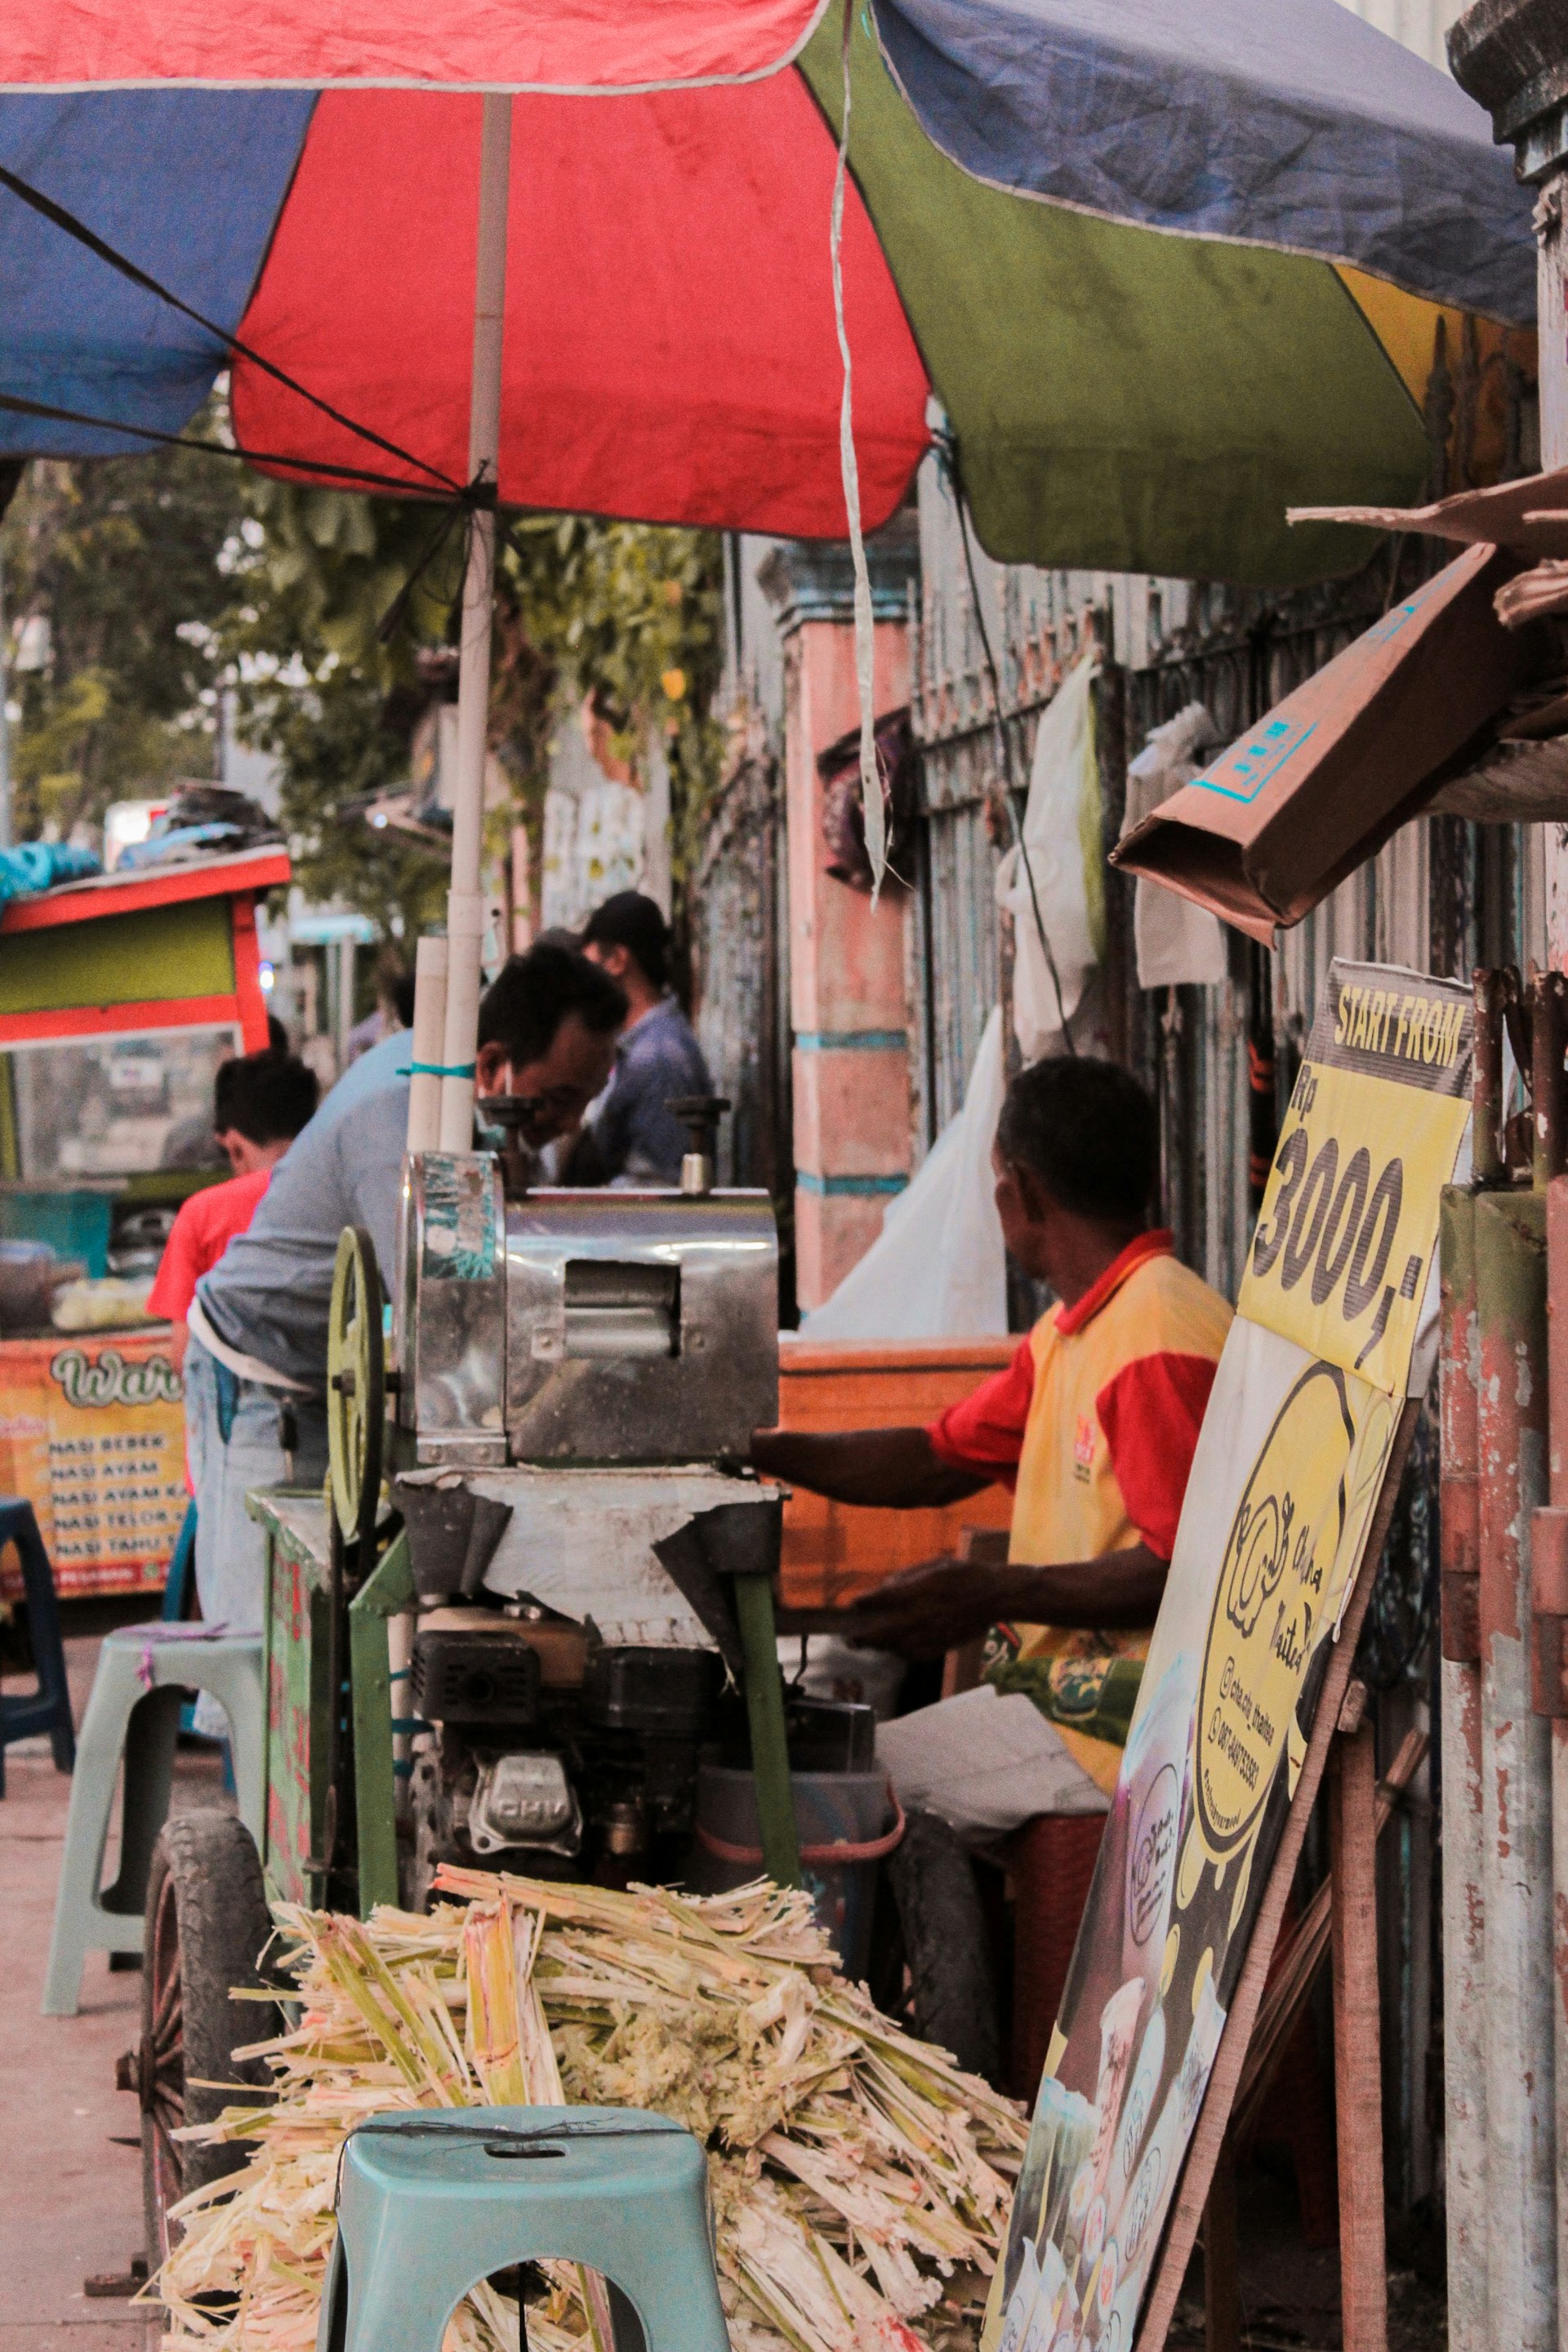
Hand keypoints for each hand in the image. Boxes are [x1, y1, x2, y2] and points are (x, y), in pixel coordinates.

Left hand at [834, 1553, 1008, 1659]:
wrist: (995, 1597)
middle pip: (880, 1633)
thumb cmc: (965, 1574)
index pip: (880, 1601)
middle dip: (861, 1636)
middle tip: (849, 1637)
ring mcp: (929, 1635)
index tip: (853, 1606)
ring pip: (893, 1647)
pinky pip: (911, 1655)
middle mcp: (919, 1616)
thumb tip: (884, 1587)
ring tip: (868, 1642)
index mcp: (917, 1592)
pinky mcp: (938, 1648)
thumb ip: (906, 1577)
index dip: (863, 1605)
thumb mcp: (934, 1565)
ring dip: (879, 1645)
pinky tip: (896, 1646)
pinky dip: (899, 1651)